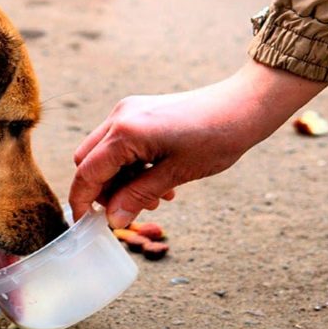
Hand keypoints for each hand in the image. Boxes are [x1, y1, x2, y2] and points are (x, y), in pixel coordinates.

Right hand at [70, 60, 326, 227]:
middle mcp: (120, 117)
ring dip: (119, 180)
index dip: (82, 201)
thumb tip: (113, 220)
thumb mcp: (176, 175)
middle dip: (102, 190)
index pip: (87, 172)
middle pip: (87, 161)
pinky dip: (129, 166)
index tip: (86, 224)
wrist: (245, 104)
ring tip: (154, 198)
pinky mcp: (138, 112)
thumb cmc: (217, 137)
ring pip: (103, 154)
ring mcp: (128, 112)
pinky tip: (157, 179)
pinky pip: (120, 144)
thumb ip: (137, 197)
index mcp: (125, 132)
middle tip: (128, 209)